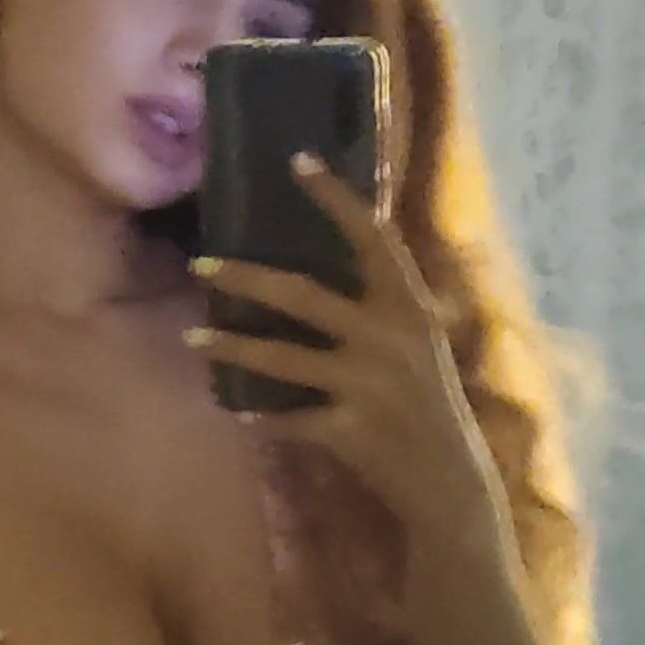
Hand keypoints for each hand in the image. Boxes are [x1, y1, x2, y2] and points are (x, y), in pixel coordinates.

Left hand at [187, 155, 509, 548]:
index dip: (336, 198)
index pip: (373, 237)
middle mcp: (389, 338)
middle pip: (303, 295)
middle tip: (200, 263)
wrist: (452, 483)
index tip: (297, 161)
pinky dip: (260, 415)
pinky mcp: (349, 432)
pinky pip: (289, 418)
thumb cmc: (432, 407)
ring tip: (192, 337)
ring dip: (232, 347)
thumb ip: (386, 308)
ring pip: (282, 357)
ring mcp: (367, 386)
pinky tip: (233, 408)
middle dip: (246, 278)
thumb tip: (337, 265)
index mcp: (410, 308)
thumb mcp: (421, 345)